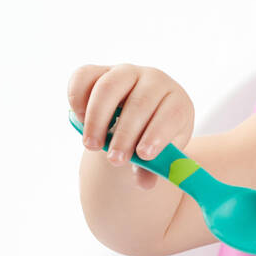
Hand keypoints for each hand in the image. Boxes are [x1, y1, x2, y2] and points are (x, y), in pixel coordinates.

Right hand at [67, 64, 195, 189]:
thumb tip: (144, 183)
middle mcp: (154, 80)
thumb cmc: (152, 137)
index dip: (158, 134)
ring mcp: (126, 72)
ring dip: (98, 118)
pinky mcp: (99, 71)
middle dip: (125, 134)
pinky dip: (78, 97)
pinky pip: (84, 76)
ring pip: (110, 87)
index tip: (144, 155)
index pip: (171, 113)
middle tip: (115, 160)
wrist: (136, 118)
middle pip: (140, 102)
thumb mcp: (159, 153)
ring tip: (92, 145)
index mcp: (176, 101)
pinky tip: (79, 119)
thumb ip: (153, 167)